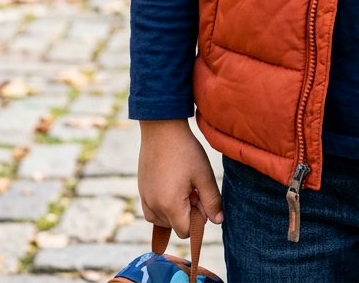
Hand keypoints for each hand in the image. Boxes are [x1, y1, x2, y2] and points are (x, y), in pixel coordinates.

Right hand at [138, 119, 222, 237]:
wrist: (162, 128)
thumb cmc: (185, 150)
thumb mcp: (204, 175)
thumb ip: (212, 201)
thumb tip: (218, 221)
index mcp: (170, 205)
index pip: (185, 231)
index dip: (197, 220)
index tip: (201, 199)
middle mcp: (154, 205)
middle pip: (174, 226)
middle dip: (186, 214)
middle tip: (193, 189)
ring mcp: (145, 198)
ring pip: (161, 220)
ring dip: (173, 211)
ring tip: (183, 186)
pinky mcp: (141, 190)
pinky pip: (151, 210)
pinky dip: (162, 206)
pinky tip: (172, 186)